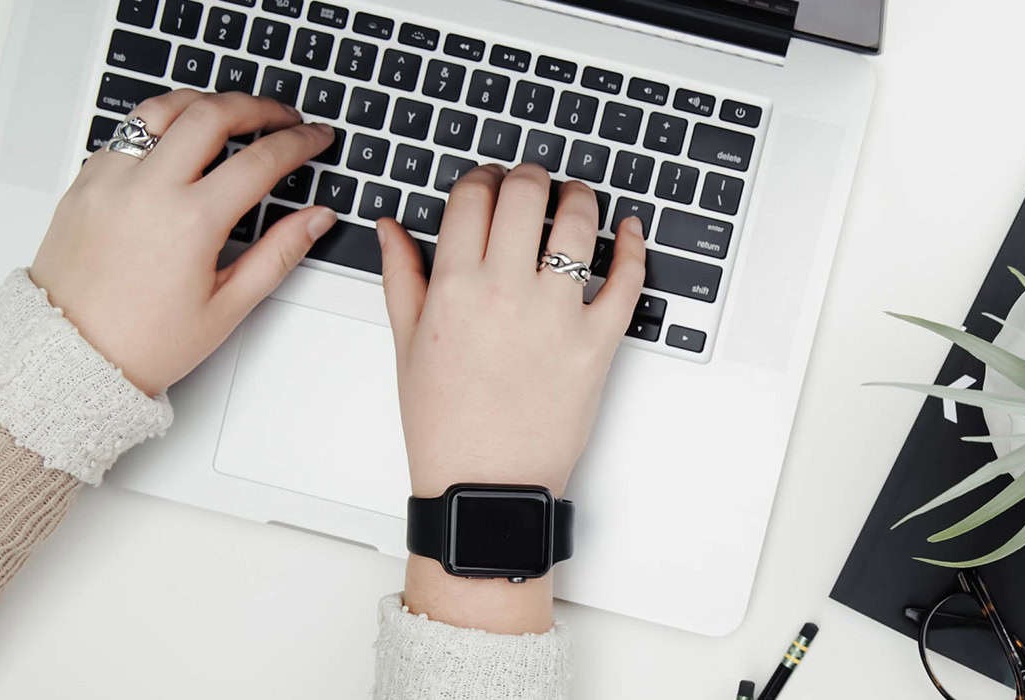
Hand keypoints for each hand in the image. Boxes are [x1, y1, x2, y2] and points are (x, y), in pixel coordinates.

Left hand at [30, 89, 336, 395]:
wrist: (69, 357)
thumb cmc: (143, 342)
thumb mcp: (228, 306)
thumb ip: (279, 253)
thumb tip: (316, 218)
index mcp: (190, 221)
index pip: (261, 160)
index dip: (299, 142)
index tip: (315, 137)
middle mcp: (147, 189)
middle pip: (212, 114)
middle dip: (258, 107)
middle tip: (282, 116)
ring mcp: (110, 180)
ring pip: (163, 109)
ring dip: (205, 102)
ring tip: (231, 113)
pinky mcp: (85, 182)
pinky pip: (127, 133)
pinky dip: (161, 126)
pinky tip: (179, 142)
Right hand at [379, 163, 644, 632]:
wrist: (486, 485)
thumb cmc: (445, 424)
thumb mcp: (407, 346)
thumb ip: (401, 277)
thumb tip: (391, 227)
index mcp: (454, 288)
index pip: (472, 198)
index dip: (482, 178)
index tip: (489, 182)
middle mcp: (506, 292)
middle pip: (525, 195)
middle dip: (529, 175)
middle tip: (532, 181)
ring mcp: (557, 315)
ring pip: (578, 224)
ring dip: (579, 197)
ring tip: (575, 198)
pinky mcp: (598, 342)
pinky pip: (626, 280)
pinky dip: (633, 247)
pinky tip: (628, 230)